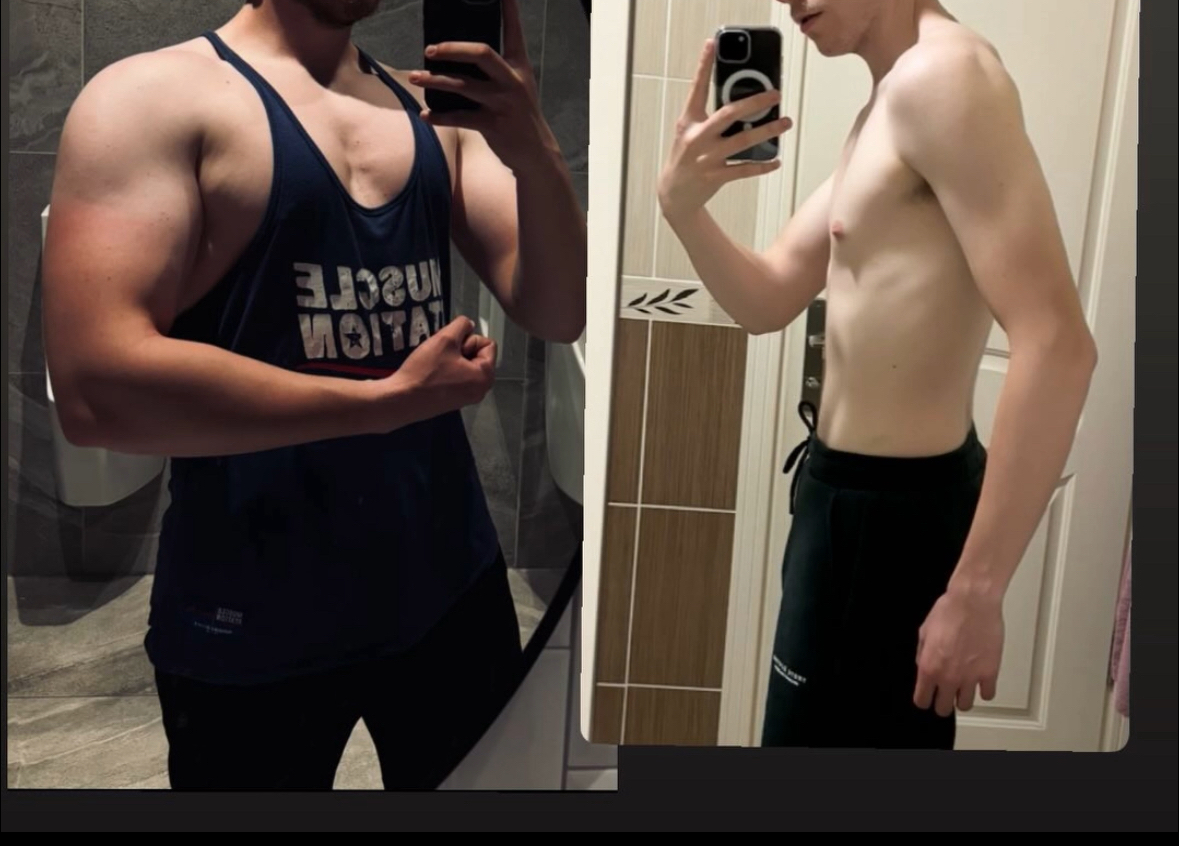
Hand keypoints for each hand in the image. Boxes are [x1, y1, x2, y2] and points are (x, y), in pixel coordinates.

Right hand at [393, 317, 495, 418]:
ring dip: (452, 359)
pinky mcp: (454, 400)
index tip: (453, 346)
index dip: (469, 339)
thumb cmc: (424, 374)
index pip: (488, 344)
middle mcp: (480, 390)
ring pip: (466, 365)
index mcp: (485, 376)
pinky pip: (457, 377)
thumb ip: (461, 326)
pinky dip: (447, 371)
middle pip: (478, 355)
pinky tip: (433, 372)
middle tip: (443, 354)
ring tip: (437, 363)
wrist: (402, 399)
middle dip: (461, 349)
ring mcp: (467, 397)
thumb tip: (468, 324)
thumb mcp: (444, 339)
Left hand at [410, 0, 555, 171]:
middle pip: (482, 53)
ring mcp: (502, 103)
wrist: (536, 153)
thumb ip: (495, 70)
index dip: (508, 9)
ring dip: (435, 81)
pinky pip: (460, 117)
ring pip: (463, 85)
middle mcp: (512, 81)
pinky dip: (439, 116)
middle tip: (430, 48)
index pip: (513, 31)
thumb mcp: (516, 87)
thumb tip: (457, 55)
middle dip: (453, 48)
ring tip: (415, 76)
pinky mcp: (493, 125)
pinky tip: (425, 114)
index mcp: (519, 67)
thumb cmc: (519, 116)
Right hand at [657, 39, 794, 225]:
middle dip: (755, 101)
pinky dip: (763, 165)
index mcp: (689, 122)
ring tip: (785, 122)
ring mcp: (707, 158)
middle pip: (730, 113)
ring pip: (743, 140)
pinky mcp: (716, 176)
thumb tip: (742, 105)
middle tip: (776, 93)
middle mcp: (697, 138)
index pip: (697, 89)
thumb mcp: (690, 133)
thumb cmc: (686, 158)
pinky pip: (745, 169)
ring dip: (768, 130)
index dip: (703, 65)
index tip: (711, 44)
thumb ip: (710, 118)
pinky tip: (776, 160)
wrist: (674, 195)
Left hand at [913, 587, 1004, 716]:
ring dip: (963, 698)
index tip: (926, 696)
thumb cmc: (949, 612)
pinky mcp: (990, 673)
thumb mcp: (924, 632)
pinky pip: (988, 695)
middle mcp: (949, 677)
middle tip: (945, 694)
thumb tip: (923, 666)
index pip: (922, 700)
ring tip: (963, 687)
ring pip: (966, 706)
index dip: (923, 699)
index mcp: (929, 668)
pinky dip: (984, 690)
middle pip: (944, 709)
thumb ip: (922, 654)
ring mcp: (970, 677)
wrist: (973, 602)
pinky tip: (981, 681)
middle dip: (943, 702)